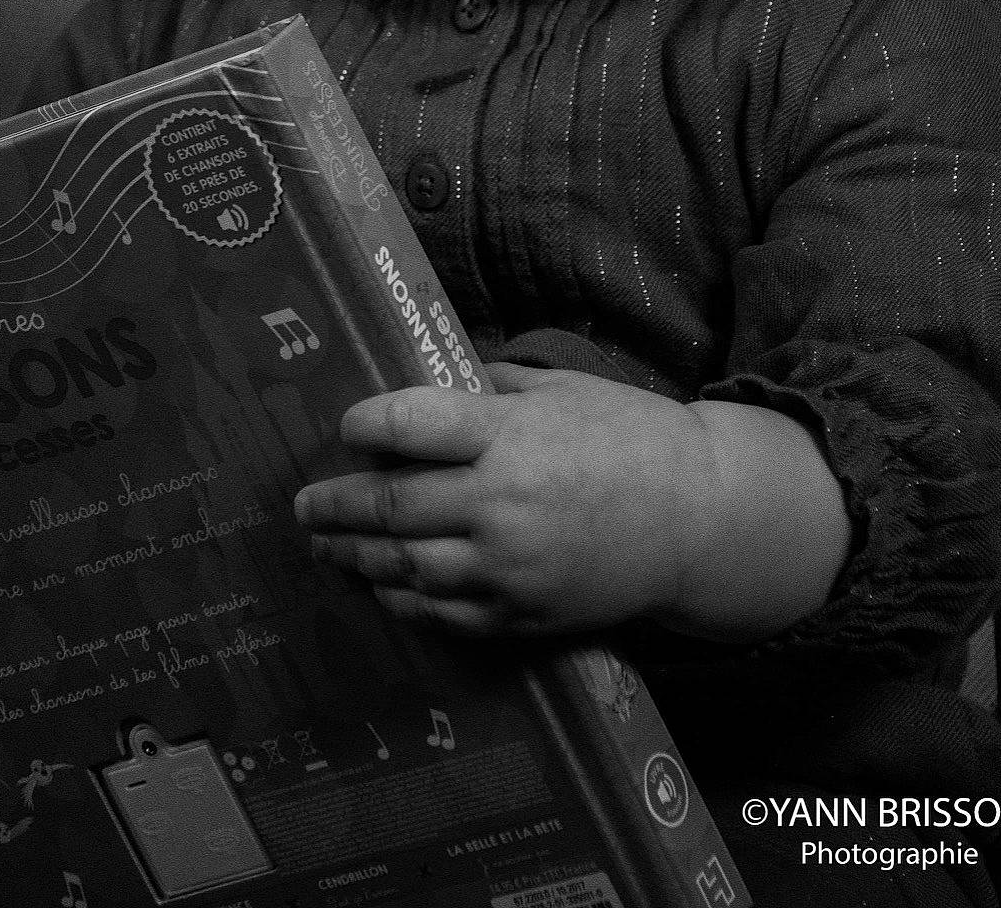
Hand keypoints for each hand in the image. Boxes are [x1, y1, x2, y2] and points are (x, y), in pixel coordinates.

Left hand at [294, 363, 714, 635]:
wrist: (698, 519)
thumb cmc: (630, 436)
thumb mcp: (562, 388)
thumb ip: (491, 389)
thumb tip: (427, 383)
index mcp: (511, 435)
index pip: (409, 425)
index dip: (364, 425)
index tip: (344, 426)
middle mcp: (501, 503)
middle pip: (392, 506)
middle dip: (335, 504)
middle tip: (302, 503)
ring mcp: (509, 568)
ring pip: (405, 567)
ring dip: (354, 556)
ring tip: (324, 545)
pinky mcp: (521, 616)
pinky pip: (441, 613)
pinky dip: (402, 598)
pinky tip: (381, 583)